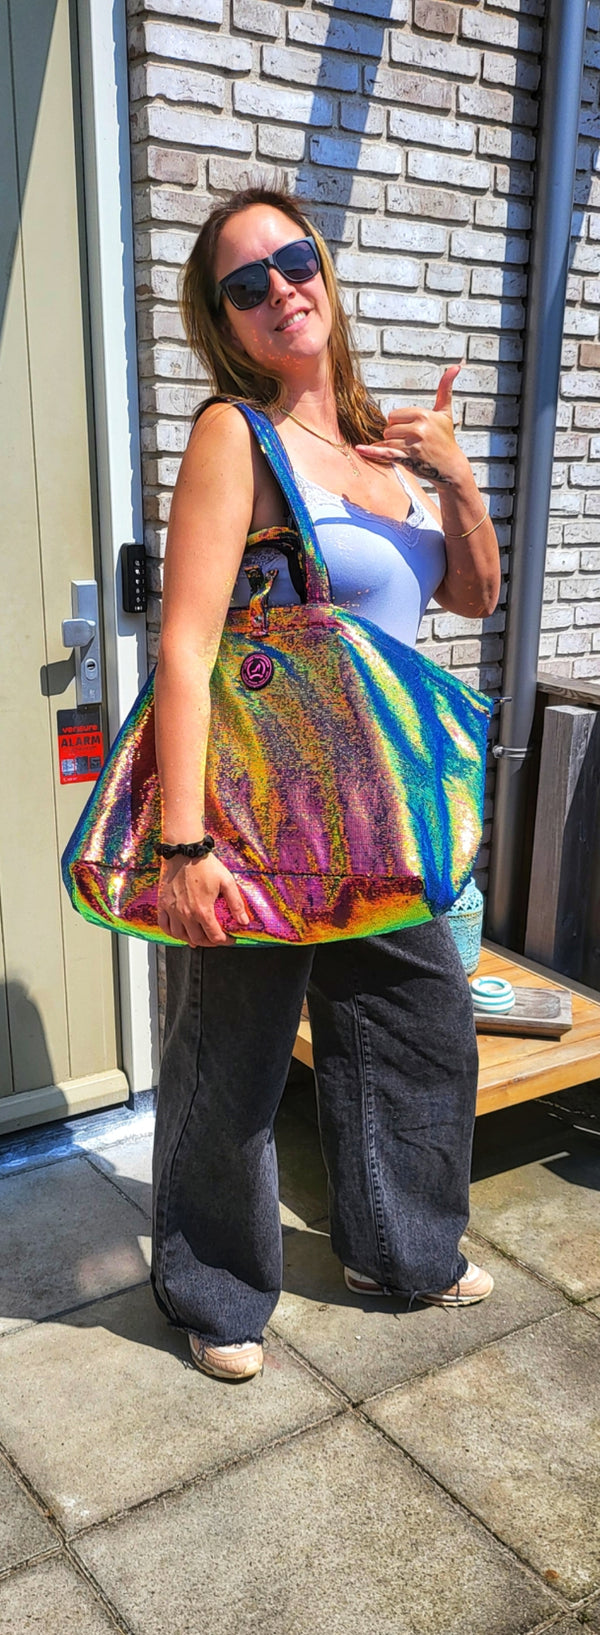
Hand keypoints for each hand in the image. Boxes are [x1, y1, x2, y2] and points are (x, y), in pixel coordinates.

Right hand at [157, 852, 249, 946]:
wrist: (183, 851)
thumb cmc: (205, 865)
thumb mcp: (227, 882)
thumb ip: (236, 904)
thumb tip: (244, 922)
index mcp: (202, 910)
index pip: (214, 937)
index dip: (225, 941)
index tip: (229, 939)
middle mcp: (186, 914)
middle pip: (198, 939)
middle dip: (209, 943)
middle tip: (216, 939)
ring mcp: (172, 910)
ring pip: (180, 936)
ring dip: (190, 940)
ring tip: (199, 937)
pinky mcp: (163, 904)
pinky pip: (164, 925)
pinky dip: (171, 933)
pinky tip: (179, 931)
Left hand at [355, 365, 466, 486]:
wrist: (451, 466)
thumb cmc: (446, 438)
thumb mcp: (445, 412)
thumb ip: (445, 388)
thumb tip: (457, 365)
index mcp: (423, 414)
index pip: (393, 415)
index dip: (398, 423)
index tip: (410, 430)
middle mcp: (418, 428)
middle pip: (388, 428)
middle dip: (394, 435)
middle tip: (410, 442)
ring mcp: (412, 444)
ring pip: (386, 440)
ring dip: (392, 446)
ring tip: (407, 450)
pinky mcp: (408, 459)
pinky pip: (385, 452)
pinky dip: (372, 451)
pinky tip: (360, 449)